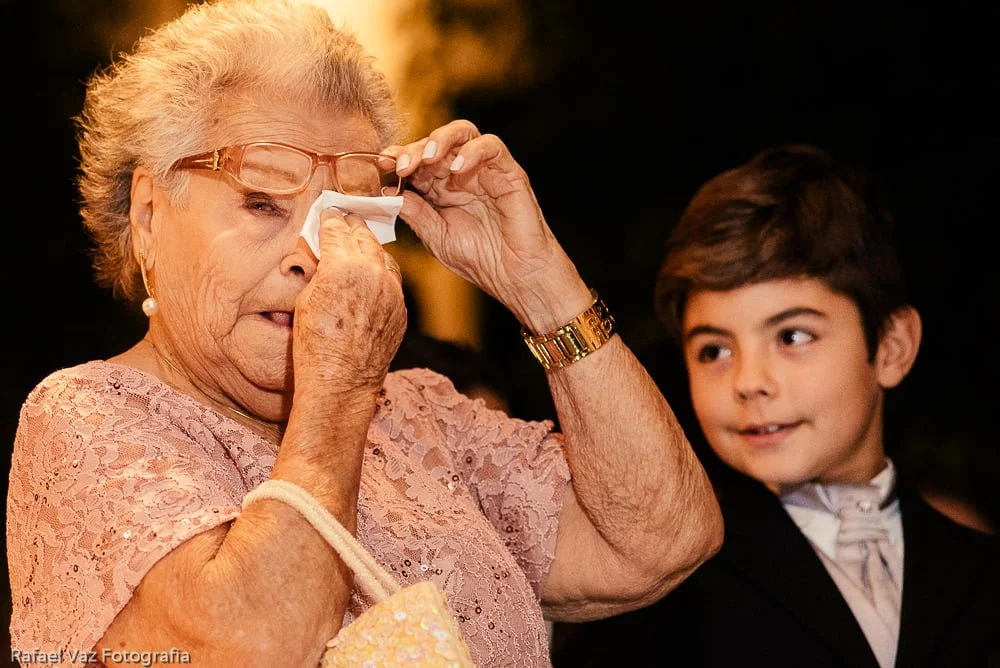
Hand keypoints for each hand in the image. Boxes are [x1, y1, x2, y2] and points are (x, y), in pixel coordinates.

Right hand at [293, 211, 406, 394]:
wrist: (341, 383)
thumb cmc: (314, 346)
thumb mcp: (305, 300)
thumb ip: (320, 271)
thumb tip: (324, 256)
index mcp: (343, 267)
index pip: (337, 230)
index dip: (330, 219)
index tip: (329, 213)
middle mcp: (373, 274)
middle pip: (363, 237)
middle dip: (353, 227)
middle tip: (346, 220)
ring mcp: (392, 292)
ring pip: (383, 256)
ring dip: (370, 248)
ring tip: (360, 244)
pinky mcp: (401, 309)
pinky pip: (393, 280)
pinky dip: (382, 272)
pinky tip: (372, 274)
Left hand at [387, 120, 589, 331]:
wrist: (515, 277)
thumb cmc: (480, 260)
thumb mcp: (437, 238)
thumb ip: (415, 213)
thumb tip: (387, 192)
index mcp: (441, 189)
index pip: (417, 161)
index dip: (398, 157)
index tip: (381, 165)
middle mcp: (462, 174)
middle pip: (436, 143)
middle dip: (415, 149)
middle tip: (400, 164)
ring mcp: (486, 171)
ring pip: (463, 133)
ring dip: (441, 140)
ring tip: (427, 158)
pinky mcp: (509, 173)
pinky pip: (492, 147)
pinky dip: (472, 152)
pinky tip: (456, 169)